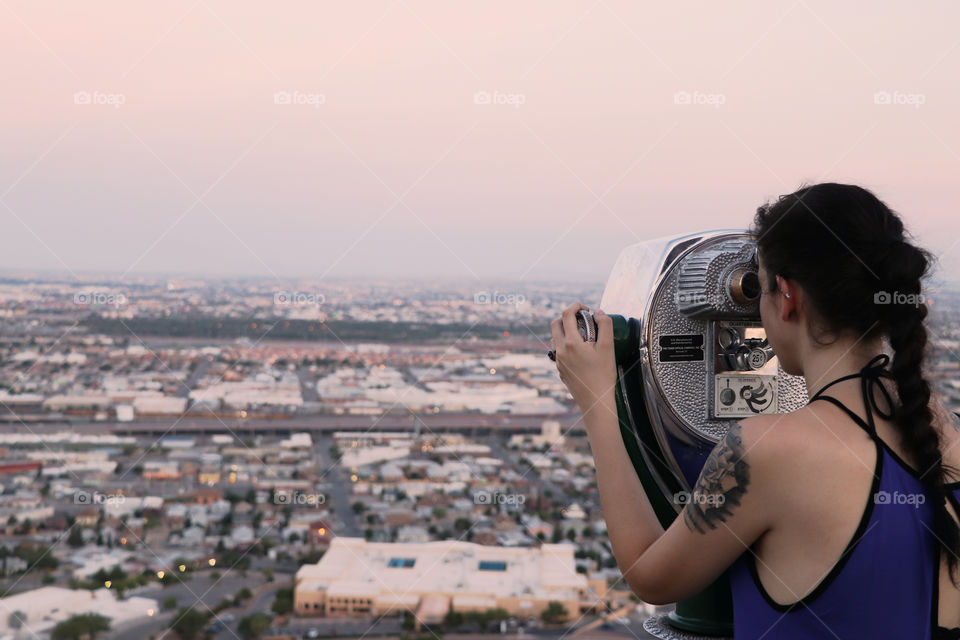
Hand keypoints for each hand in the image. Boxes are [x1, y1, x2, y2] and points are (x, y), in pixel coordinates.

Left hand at [550, 302, 616, 417]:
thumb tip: (598, 312)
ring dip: (566, 331)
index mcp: (571, 343)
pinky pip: (559, 351)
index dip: (576, 306)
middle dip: (567, 317)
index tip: (586, 309)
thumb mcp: (608, 347)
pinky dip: (567, 344)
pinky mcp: (560, 370)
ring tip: (584, 335)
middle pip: (555, 324)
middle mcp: (560, 350)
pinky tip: (581, 351)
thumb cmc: (603, 375)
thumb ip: (605, 325)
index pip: (566, 314)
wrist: (596, 401)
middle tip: (582, 319)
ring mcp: (558, 361)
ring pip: (555, 338)